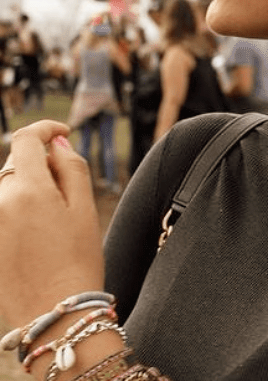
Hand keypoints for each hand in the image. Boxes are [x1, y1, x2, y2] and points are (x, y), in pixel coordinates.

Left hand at [0, 121, 103, 326]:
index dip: (46, 129)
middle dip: (40, 164)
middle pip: (16, 164)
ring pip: (6, 189)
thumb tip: (56, 143)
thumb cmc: (77, 261)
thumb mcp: (84, 209)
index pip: (27, 139)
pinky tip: (36, 237)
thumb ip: (71, 167)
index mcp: (27, 190)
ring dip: (27, 189)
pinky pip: (3, 213)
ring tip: (53, 221)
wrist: (55, 315)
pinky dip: (16, 211)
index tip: (63, 133)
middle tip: (69, 189)